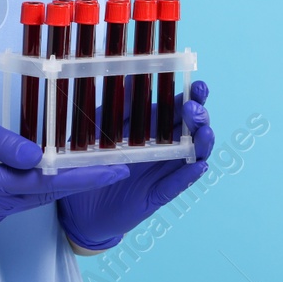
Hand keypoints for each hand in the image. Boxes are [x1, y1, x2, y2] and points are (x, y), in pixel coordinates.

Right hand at [0, 107, 128, 225]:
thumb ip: (5, 142)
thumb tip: (41, 155)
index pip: (44, 182)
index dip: (81, 176)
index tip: (113, 170)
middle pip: (44, 195)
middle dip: (82, 182)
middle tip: (117, 167)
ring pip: (33, 198)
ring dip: (63, 184)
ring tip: (95, 167)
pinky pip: (18, 199)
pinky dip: (40, 186)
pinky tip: (56, 170)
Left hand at [57, 80, 213, 250]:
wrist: (79, 204)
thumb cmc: (92, 161)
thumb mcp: (101, 129)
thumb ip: (120, 108)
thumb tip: (132, 78)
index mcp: (154, 127)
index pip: (180, 108)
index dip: (194, 97)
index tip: (198, 86)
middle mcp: (165, 147)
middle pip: (193, 129)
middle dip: (200, 117)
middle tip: (192, 111)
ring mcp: (163, 171)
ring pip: (193, 155)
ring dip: (202, 143)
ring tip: (203, 134)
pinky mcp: (157, 195)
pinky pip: (176, 185)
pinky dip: (188, 175)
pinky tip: (197, 165)